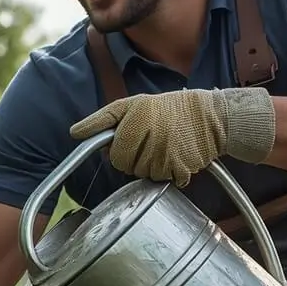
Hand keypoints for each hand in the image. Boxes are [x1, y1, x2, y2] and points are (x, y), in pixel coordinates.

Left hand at [69, 87, 275, 186]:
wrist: (212, 117)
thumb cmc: (168, 110)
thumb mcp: (133, 105)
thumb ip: (104, 119)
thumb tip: (74, 133)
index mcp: (136, 116)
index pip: (113, 151)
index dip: (116, 151)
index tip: (123, 146)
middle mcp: (150, 134)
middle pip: (124, 165)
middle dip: (131, 159)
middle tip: (146, 145)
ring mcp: (165, 152)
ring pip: (142, 175)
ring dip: (148, 167)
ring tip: (162, 148)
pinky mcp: (180, 168)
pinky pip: (162, 180)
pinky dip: (166, 173)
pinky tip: (174, 157)